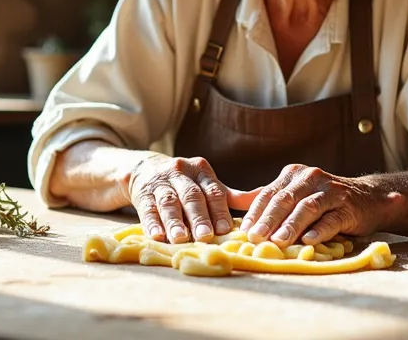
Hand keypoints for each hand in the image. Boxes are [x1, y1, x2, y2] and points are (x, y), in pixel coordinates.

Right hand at [127, 155, 255, 243]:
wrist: (142, 169)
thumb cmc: (183, 183)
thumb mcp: (206, 184)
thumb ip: (231, 196)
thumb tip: (265, 196)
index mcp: (201, 171)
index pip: (213, 191)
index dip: (219, 210)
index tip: (226, 229)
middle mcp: (181, 172)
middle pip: (192, 196)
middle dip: (199, 217)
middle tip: (205, 236)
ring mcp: (160, 182)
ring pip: (168, 202)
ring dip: (175, 221)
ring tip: (180, 239)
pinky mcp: (142, 193)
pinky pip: (147, 208)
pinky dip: (152, 222)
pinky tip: (157, 235)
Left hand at [239, 164, 393, 247]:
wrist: (367, 199)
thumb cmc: (324, 200)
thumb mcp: (294, 194)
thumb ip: (266, 198)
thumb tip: (230, 201)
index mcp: (293, 175)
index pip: (269, 194)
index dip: (256, 213)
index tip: (243, 232)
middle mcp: (311, 178)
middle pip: (286, 200)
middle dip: (269, 220)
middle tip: (255, 238)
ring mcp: (331, 191)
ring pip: (307, 208)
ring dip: (291, 225)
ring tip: (278, 241)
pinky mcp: (348, 207)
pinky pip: (332, 219)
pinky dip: (320, 230)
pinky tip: (309, 240)